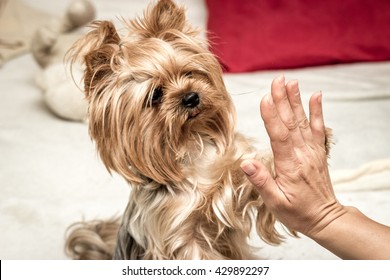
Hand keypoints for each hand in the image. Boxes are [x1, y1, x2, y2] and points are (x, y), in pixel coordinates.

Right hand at [241, 76, 345, 236]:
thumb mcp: (275, 203)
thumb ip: (262, 181)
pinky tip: (315, 96)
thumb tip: (246, 163)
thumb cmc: (297, 211)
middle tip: (277, 80)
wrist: (325, 217)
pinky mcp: (318, 151)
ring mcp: (312, 151)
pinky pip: (318, 128)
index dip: (271, 116)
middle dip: (283, 100)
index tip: (265, 98)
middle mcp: (303, 154)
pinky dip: (317, 111)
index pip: (279, 136)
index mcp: (290, 166)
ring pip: (303, 121)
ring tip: (291, 82)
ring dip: (296, 101)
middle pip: (291, 123)